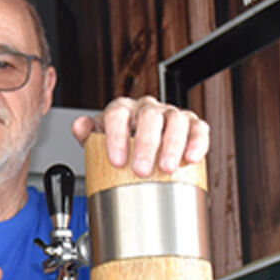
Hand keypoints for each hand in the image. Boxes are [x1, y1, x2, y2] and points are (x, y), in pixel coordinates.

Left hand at [70, 95, 208, 175]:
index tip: (117, 161)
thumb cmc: (120, 144)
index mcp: (122, 109)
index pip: (117, 114)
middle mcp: (147, 108)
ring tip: (167, 168)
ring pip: (175, 121)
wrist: (139, 147)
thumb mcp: (98, 141)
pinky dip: (197, 142)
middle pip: (149, 117)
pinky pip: (199, 128)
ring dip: (172, 145)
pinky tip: (192, 159)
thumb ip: (87, 134)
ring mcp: (170, 114)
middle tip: (141, 170)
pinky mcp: (192, 124)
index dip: (117, 136)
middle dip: (146, 144)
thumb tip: (80, 126)